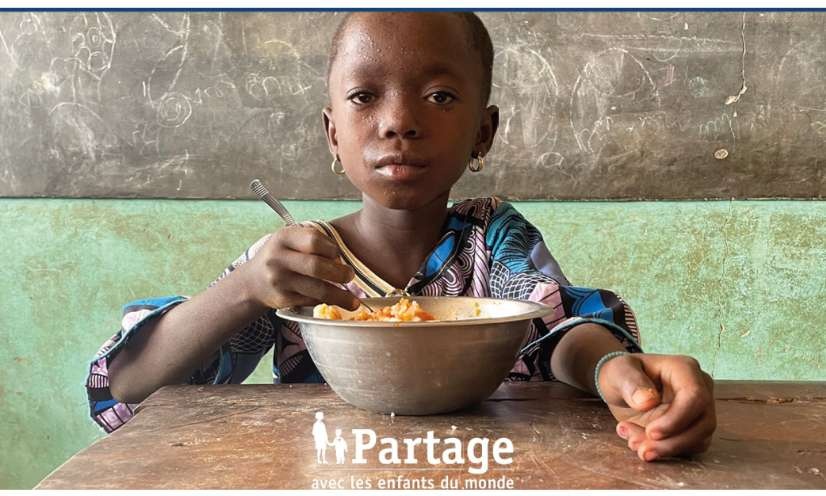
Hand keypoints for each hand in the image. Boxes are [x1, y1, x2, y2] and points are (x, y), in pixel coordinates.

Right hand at [239, 225, 358, 309]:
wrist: (253, 282)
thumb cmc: (281, 257)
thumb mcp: (290, 241)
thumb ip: (313, 243)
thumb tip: (342, 260)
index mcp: (283, 238)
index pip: (314, 240)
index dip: (332, 248)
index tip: (339, 255)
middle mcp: (278, 258)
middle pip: (316, 266)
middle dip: (339, 273)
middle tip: (350, 277)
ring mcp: (279, 281)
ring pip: (317, 290)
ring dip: (340, 296)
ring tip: (353, 301)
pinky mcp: (282, 300)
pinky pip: (311, 301)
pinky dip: (325, 301)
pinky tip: (333, 300)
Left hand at [597, 353, 715, 461]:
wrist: (622, 387)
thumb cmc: (623, 374)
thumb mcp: (618, 372)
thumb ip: (630, 382)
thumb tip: (647, 401)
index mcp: (685, 369)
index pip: (695, 397)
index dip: (676, 419)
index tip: (650, 432)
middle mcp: (700, 388)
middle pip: (702, 423)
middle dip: (670, 442)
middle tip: (639, 447)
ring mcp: (700, 410)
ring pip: (698, 440)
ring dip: (665, 449)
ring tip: (633, 442)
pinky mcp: (694, 429)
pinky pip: (689, 448)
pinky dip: (665, 452)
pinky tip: (639, 443)